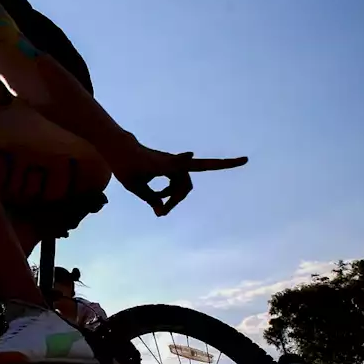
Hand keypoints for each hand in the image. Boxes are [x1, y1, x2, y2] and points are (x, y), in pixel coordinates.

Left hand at [110, 146, 246, 216]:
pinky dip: (169, 191)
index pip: (203, 165)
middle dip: (176, 200)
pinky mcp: (168, 167)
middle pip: (186, 186)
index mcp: (172, 165)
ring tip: (158, 209)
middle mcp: (176, 163)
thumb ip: (151, 199)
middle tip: (161, 214)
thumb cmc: (126, 166)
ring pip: (181, 185)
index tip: (245, 160)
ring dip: (172, 197)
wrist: (119, 149)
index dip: (225, 164)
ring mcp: (173, 164)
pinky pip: (175, 182)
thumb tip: (161, 212)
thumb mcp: (136, 187)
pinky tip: (159, 200)